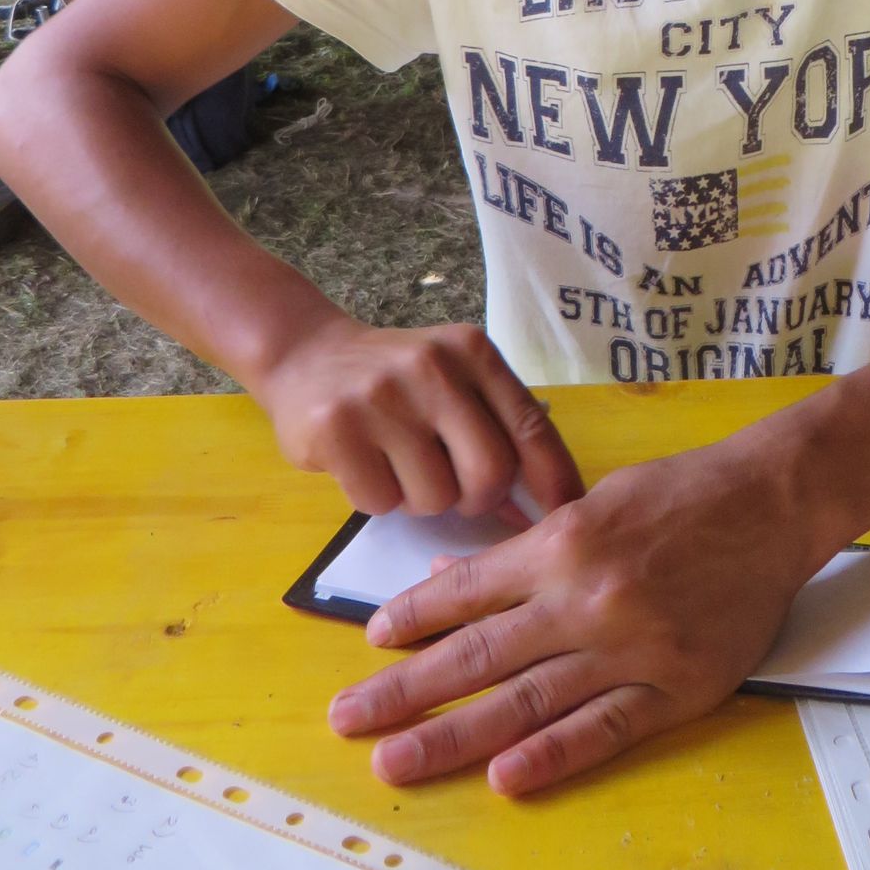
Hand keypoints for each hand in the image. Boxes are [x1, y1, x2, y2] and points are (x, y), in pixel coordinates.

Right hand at [253, 316, 583, 519]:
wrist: (306, 353)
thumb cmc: (396, 379)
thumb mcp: (454, 380)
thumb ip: (497, 429)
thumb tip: (536, 510)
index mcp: (473, 352)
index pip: (532, 427)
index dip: (554, 481)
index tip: (563, 516)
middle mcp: (433, 367)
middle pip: (490, 474)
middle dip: (478, 499)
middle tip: (453, 486)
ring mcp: (382, 397)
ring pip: (435, 498)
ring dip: (422, 499)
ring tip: (400, 463)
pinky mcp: (337, 428)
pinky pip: (381, 503)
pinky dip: (378, 498)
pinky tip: (365, 462)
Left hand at [327, 434, 813, 796]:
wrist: (769, 503)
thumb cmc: (681, 493)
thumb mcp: (593, 500)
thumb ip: (524, 547)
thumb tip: (452, 576)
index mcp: (563, 543)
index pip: (468, 591)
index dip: (414, 618)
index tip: (373, 643)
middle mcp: (586, 598)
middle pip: (478, 656)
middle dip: (405, 689)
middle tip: (348, 717)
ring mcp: (630, 649)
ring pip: (526, 702)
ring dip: (453, 736)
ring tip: (395, 760)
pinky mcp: (675, 688)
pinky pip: (603, 729)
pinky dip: (552, 757)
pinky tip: (504, 778)